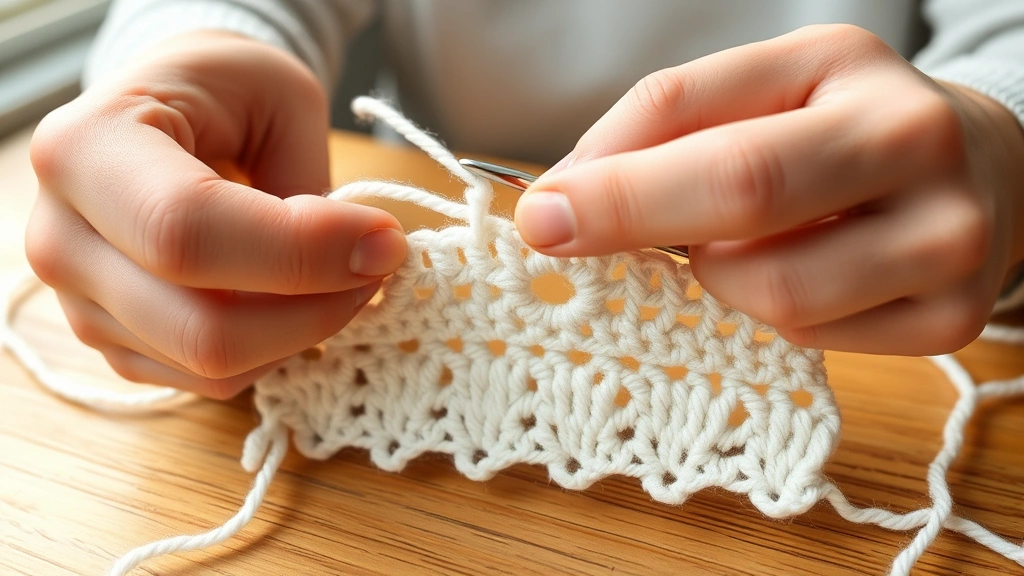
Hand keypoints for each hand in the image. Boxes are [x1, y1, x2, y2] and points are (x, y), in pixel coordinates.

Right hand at [26, 31, 406, 397]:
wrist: (167, 116)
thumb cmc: (222, 93)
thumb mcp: (282, 98)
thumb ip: (316, 187)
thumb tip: (369, 259)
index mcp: (85, 151)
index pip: (189, 232)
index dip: (302, 251)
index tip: (385, 240)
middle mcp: (61, 238)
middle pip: (201, 326)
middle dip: (317, 307)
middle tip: (377, 264)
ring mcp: (80, 305)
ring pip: (211, 365)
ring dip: (303, 331)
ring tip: (342, 274)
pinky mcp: (114, 344)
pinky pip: (210, 381)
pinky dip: (275, 349)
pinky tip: (296, 300)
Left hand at [515, 24, 1023, 355]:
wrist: (981, 166)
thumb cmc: (840, 124)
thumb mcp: (759, 86)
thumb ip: (664, 123)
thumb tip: (568, 195)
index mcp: (847, 68)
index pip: (705, 129)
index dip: (612, 182)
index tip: (542, 214)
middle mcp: (913, 146)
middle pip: (745, 202)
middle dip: (635, 225)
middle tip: (566, 238)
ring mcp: (948, 241)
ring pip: (774, 294)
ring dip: (720, 278)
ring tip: (734, 246)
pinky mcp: (952, 320)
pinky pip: (814, 341)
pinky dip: (778, 315)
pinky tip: (797, 273)